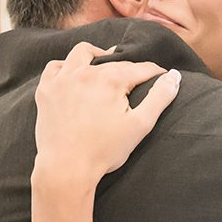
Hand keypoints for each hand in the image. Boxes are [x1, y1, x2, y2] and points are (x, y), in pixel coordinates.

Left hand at [32, 42, 180, 187]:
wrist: (66, 168)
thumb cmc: (105, 150)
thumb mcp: (140, 125)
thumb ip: (160, 97)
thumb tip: (174, 77)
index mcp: (111, 79)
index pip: (140, 68)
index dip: (155, 73)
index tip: (162, 77)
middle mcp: (85, 72)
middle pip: (114, 62)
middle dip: (129, 69)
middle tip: (138, 81)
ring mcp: (62, 80)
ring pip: (81, 53)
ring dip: (96, 55)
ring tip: (105, 65)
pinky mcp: (46, 91)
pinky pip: (55, 67)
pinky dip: (66, 67)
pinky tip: (75, 75)